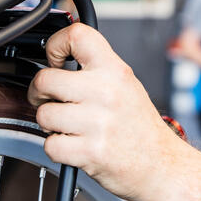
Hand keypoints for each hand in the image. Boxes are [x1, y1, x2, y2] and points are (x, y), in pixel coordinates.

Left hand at [28, 23, 184, 200]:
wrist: (161, 165)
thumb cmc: (139, 126)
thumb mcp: (126, 84)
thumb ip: (96, 67)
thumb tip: (59, 56)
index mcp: (115, 70)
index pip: (77, 35)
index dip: (55, 45)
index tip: (54, 59)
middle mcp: (106, 92)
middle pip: (45, 79)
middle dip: (39, 92)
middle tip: (48, 99)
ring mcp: (98, 123)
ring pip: (43, 114)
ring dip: (48, 123)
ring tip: (67, 126)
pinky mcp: (91, 152)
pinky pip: (50, 145)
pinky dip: (56, 148)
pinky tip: (72, 144)